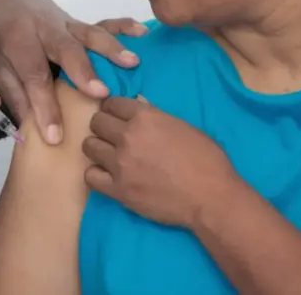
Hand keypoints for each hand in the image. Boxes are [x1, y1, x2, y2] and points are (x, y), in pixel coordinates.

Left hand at [0, 0, 147, 144]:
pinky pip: (103, 22)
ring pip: (89, 34)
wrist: (5, 4)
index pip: (34, 77)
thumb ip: (15, 96)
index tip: (55, 136)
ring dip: (112, 48)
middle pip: (66, 50)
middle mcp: (45, 30)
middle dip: (84, 71)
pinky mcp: (80, 23)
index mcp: (18, 42)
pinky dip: (123, 26)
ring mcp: (66, 24)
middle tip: (102, 94)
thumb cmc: (0, 42)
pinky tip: (142, 32)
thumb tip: (31, 133)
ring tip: (133, 63)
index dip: (45, 107)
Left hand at [82, 95, 238, 228]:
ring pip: (89, 146)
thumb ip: (156, 117)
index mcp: (145, 117)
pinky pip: (90, 176)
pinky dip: (96, 174)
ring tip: (108, 155)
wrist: (211, 197)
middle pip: (96, 122)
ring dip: (97, 148)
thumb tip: (138, 108)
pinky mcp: (118, 189)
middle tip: (111, 136)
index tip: (116, 116)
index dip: (113, 109)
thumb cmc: (207, 160)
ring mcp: (120, 163)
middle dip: (103, 126)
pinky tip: (107, 176)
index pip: (112, 103)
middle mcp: (127, 136)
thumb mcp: (183, 127)